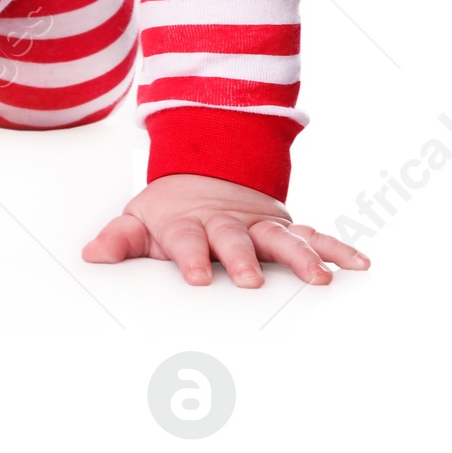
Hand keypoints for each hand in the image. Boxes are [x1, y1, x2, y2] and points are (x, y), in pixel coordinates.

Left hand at [82, 172, 369, 287]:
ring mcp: (259, 225)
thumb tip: (91, 255)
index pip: (187, 240)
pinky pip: (315, 237)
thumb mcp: (140, 221)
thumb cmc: (172, 212)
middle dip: (242, 257)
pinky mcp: (284, 228)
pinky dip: (338, 248)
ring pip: (282, 238)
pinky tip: (360, 263)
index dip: (189, 256)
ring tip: (321, 277)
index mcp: (190, 224)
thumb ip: (119, 239)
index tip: (193, 276)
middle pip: (235, 239)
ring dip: (301, 257)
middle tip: (251, 279)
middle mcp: (228, 224)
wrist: (205, 174)